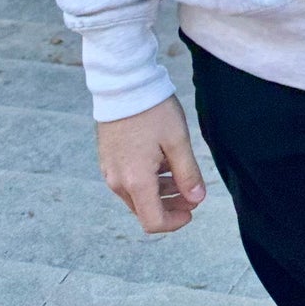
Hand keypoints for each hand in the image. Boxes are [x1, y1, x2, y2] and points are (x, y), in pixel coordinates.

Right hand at [96, 94, 205, 233]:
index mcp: (135, 181)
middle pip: (145, 210)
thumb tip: (197, 199)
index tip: (193, 209)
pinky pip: (128, 180)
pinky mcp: (107, 159)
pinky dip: (147, 179)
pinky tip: (162, 161)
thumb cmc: (153, 110)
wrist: (123, 84)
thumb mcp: (177, 140)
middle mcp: (117, 182)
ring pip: (137, 195)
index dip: (175, 222)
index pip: (153, 221)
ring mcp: (109, 171)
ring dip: (160, 192)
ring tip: (180, 171)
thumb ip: (188, 173)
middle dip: (171, 205)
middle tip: (192, 191)